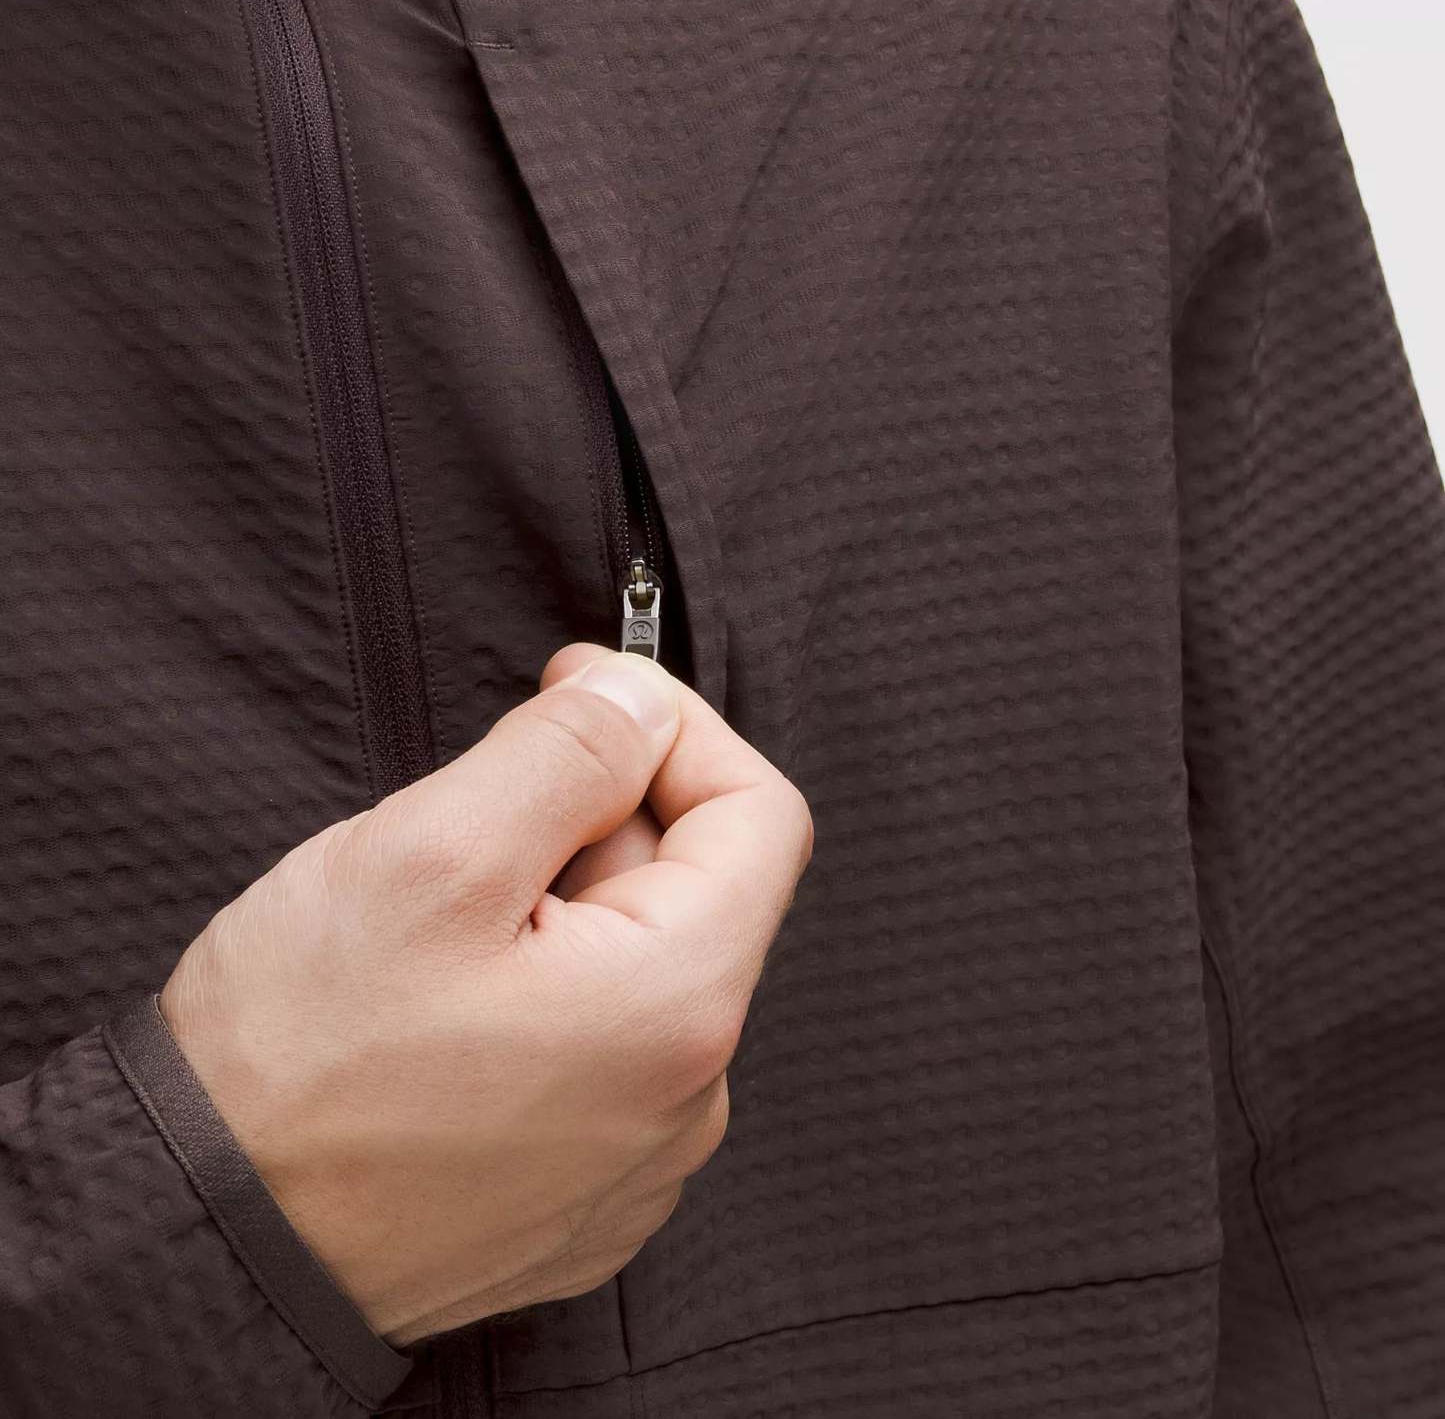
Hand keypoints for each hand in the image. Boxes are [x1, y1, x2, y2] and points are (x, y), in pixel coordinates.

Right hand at [159, 646, 812, 1346]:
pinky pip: (602, 1048)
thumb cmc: (295, 1060)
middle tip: (471, 818)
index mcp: (679, 1005)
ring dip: (562, 906)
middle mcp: (688, 1099)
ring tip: (440, 931)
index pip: (760, 812)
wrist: (205, 1246)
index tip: (581, 696)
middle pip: (695, 886)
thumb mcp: (432, 852)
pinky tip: (443, 1011)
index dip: (673, 727)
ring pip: (639, 964)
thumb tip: (641, 699)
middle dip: (596, 818)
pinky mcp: (582, 1197)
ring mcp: (637, 1161)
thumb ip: (567, 752)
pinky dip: (544, 995)